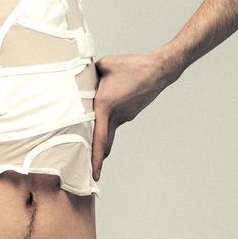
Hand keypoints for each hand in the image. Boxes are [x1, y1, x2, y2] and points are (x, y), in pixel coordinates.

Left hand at [89, 52, 174, 179]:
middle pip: (105, 144)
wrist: (158, 70)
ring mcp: (124, 116)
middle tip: (90, 174)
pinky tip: (104, 114)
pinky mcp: (129, 112)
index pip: (99, 138)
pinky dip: (108, 122)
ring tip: (90, 145)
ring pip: (109, 131)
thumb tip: (79, 76)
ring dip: (101, 139)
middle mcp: (115, 116)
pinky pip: (115, 121)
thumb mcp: (104, 65)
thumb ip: (88, 72)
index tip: (93, 173)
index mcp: (105, 106)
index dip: (95, 157)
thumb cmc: (133, 66)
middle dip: (97, 159)